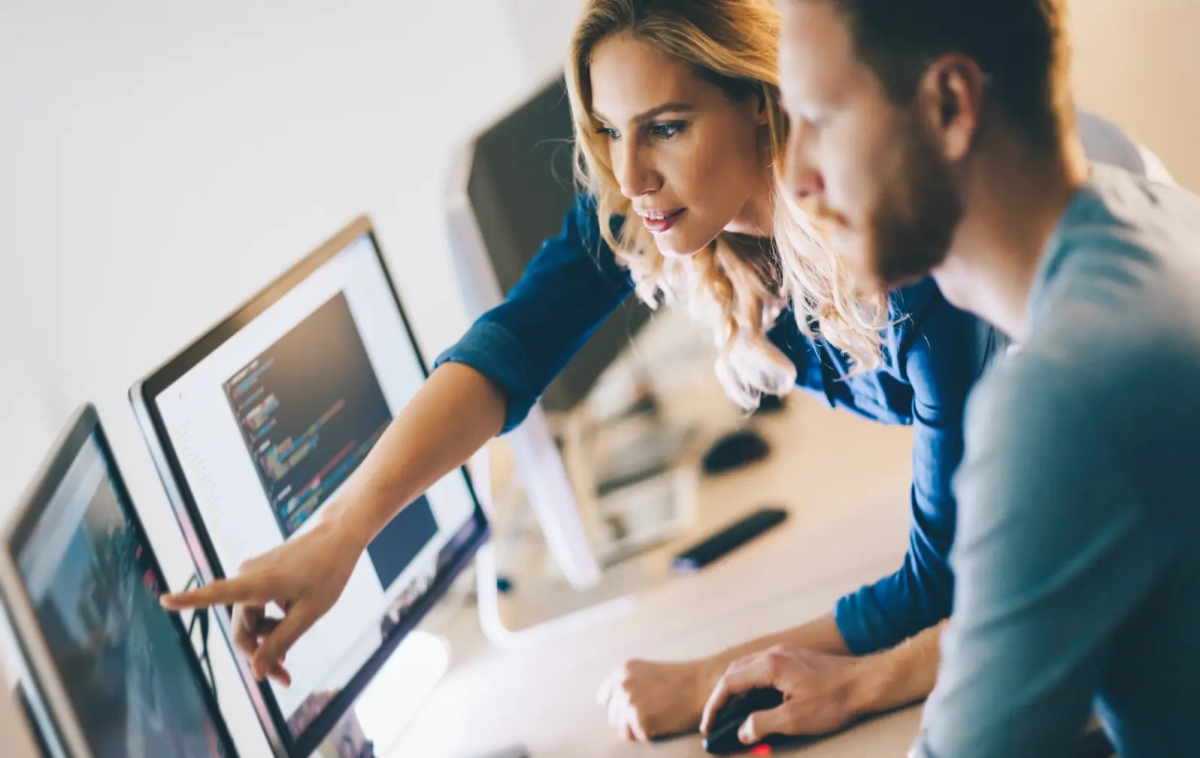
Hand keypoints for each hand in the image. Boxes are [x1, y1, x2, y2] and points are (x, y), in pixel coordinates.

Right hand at [160, 517, 364, 685]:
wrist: (338, 538)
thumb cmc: (328, 573)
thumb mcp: (309, 614)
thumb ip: (281, 642)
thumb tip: (255, 672)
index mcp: (259, 583)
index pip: (218, 593)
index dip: (190, 600)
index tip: (164, 600)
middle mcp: (248, 576)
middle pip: (242, 627)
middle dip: (259, 654)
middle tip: (284, 678)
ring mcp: (252, 574)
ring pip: (250, 619)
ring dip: (267, 639)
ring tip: (291, 656)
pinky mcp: (259, 574)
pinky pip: (257, 606)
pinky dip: (270, 622)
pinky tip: (289, 627)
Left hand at [596, 658, 720, 741]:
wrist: (702, 685)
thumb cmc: (681, 681)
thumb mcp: (648, 673)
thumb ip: (629, 684)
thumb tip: (611, 705)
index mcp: (623, 671)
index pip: (605, 697)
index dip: (618, 706)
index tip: (632, 710)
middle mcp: (622, 685)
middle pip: (614, 715)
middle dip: (629, 719)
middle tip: (653, 714)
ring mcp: (629, 702)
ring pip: (623, 729)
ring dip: (638, 729)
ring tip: (658, 719)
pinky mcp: (640, 719)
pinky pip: (638, 737)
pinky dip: (650, 735)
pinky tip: (663, 723)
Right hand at [700, 645, 867, 745]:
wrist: (866, 682)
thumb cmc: (834, 700)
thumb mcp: (795, 719)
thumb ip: (763, 724)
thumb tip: (743, 732)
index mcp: (769, 666)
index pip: (729, 683)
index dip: (715, 706)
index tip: (708, 726)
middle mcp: (773, 654)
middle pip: (735, 672)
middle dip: (721, 697)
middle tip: (715, 720)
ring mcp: (784, 654)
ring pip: (747, 669)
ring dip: (735, 690)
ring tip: (731, 713)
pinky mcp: (794, 659)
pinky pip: (761, 668)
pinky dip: (750, 685)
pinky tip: (755, 700)